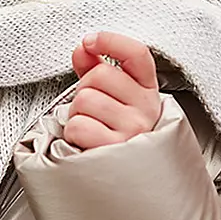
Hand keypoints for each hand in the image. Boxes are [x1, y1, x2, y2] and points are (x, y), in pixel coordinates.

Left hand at [63, 31, 160, 149]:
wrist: (125, 177)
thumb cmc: (115, 133)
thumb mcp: (113, 97)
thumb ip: (96, 68)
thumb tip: (83, 49)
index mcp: (147, 89)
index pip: (136, 54)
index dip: (110, 41)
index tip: (90, 42)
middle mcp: (146, 108)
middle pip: (101, 74)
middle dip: (84, 89)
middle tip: (90, 109)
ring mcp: (133, 129)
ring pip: (85, 100)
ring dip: (76, 113)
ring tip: (89, 126)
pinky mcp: (115, 150)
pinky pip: (79, 126)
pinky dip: (73, 133)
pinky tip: (86, 141)